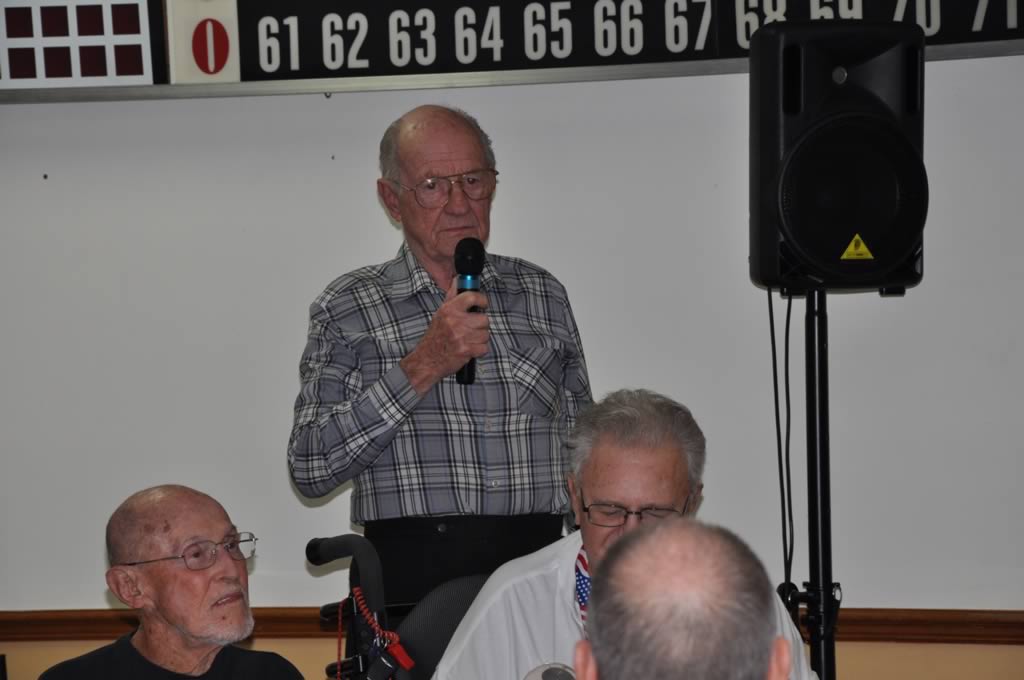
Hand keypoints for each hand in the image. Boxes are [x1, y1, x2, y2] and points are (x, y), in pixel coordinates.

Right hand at [400, 279, 488, 393]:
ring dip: (480, 339)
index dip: (482, 300)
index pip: (472, 297)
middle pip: (484, 319)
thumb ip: (452, 296)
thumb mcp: (441, 313)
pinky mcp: (466, 351)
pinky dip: (479, 350)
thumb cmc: (435, 337)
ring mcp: (461, 336)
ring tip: (468, 340)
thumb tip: (458, 278)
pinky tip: (469, 349)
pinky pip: (484, 348)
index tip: (483, 304)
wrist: (427, 360)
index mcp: (449, 310)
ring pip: (486, 334)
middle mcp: (455, 321)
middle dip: (480, 325)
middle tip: (471, 329)